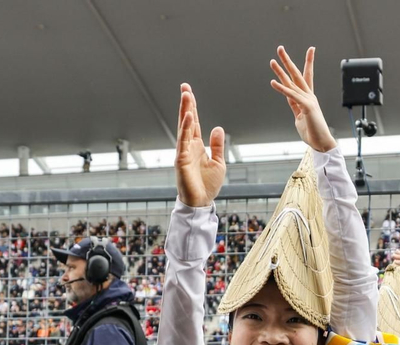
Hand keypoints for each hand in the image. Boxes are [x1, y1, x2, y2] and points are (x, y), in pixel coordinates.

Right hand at [174, 84, 225, 208]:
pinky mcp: (181, 160)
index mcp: (197, 146)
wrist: (201, 203)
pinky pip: (183, 140)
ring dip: (185, 110)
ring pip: (184, 127)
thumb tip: (217, 127)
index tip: (188, 91)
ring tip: (186, 95)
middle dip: (186, 103)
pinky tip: (189, 116)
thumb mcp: (218, 162)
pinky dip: (186, 127)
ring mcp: (183, 152)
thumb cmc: (208, 185)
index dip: (192, 106)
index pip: (194, 122)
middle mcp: (188, 146)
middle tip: (184, 87)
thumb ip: (217, 145)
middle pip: (187, 120)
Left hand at [270, 46, 333, 152]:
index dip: (308, 62)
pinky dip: (282, 89)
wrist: (321, 142)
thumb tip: (289, 100)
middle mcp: (308, 95)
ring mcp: (308, 100)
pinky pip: (291, 96)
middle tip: (280, 48)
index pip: (305, 76)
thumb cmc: (312, 131)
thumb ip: (295, 106)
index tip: (311, 49)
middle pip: (296, 74)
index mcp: (307, 97)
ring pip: (291, 82)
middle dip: (288, 61)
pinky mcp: (306, 107)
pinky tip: (273, 82)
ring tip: (272, 61)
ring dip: (280, 71)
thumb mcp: (299, 116)